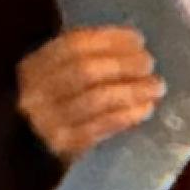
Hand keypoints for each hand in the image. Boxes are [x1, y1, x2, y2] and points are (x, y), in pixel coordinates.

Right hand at [16, 26, 162, 162]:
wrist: (36, 150)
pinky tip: (145, 107)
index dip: (110, 39)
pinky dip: (128, 114)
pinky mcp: (64, 146)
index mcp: (33, 66)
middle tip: (149, 64)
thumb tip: (136, 44)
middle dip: (124, 64)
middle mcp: (35, 92)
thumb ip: (92, 57)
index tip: (138, 39)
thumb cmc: (60, 103)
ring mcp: (47, 121)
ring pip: (96, 99)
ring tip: (156, 86)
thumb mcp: (63, 74)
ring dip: (132, 90)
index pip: (74, 44)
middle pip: (85, 70)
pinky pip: (101, 126)